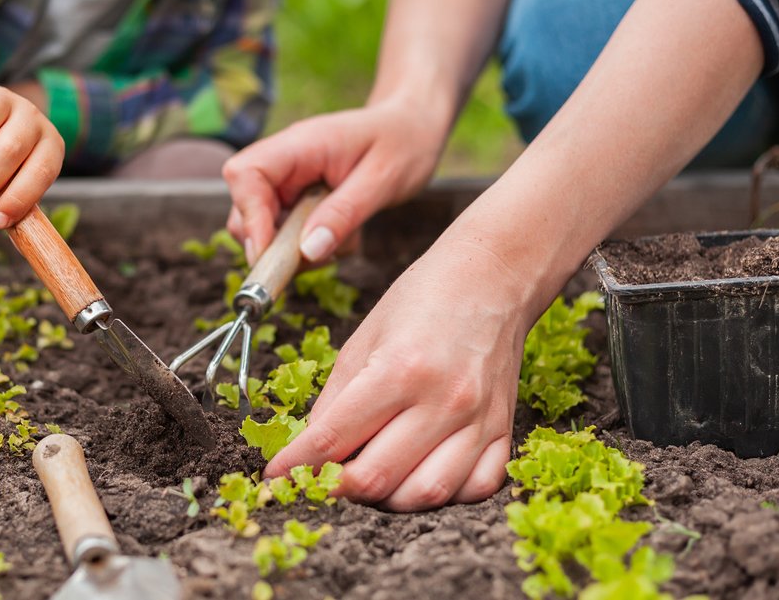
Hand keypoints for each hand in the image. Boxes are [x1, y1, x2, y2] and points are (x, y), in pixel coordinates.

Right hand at [223, 103, 442, 264]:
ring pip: (264, 228)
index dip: (250, 218)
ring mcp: (289, 181)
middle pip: (244, 208)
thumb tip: (307, 251)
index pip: (245, 175)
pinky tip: (344, 235)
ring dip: (296, 250)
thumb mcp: (383, 180)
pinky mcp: (298, 199)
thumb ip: (344, 214)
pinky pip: (287, 234)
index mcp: (299, 144)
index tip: (269, 254)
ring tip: (342, 240)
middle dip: (271, 243)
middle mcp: (285, 162)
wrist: (414, 127)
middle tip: (314, 258)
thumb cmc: (403, 142)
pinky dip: (310, 248)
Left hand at [265, 236, 531, 510]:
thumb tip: (309, 449)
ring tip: (367, 482)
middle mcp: (442, 400)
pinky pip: (476, 489)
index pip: (333, 439)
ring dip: (387, 500)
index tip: (274, 477)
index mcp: (398, 370)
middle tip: (319, 480)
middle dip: (335, 489)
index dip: (296, 466)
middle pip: (376, 478)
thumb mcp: (363, 337)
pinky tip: (419, 476)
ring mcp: (479, 420)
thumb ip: (334, 398)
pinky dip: (442, 495)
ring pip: (426, 495)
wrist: (492, 277)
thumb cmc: (422, 299)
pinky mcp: (504, 429)